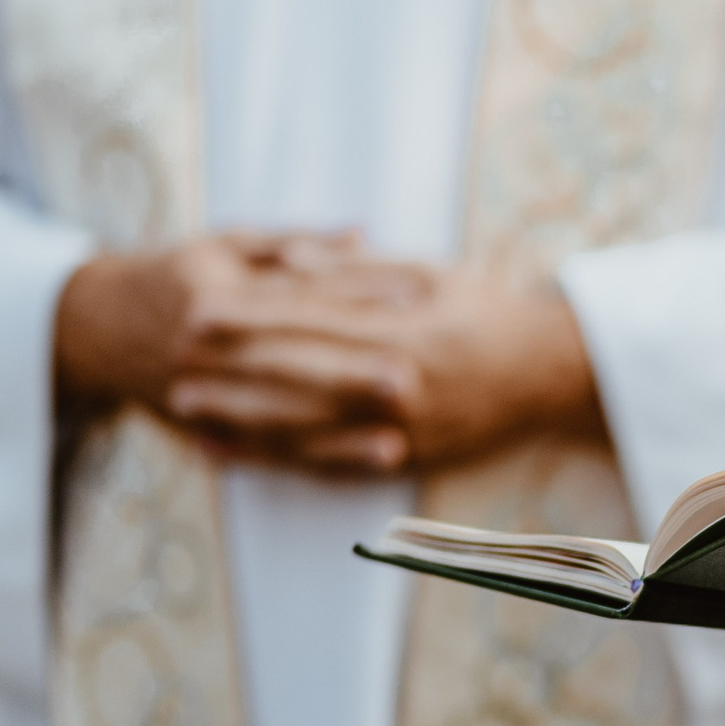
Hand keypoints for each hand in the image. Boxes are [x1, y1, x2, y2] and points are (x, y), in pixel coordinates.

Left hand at [166, 253, 605, 472]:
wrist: (552, 374)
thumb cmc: (489, 311)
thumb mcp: (431, 273)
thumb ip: (358, 271)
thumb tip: (290, 258)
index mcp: (406, 333)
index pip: (314, 324)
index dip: (251, 318)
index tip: (198, 308)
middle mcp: (401, 389)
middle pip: (301, 382)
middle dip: (232, 375)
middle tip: (172, 366)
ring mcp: (403, 432)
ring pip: (308, 432)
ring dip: (242, 424)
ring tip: (187, 411)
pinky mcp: (406, 460)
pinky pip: (330, 466)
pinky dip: (278, 462)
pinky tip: (235, 454)